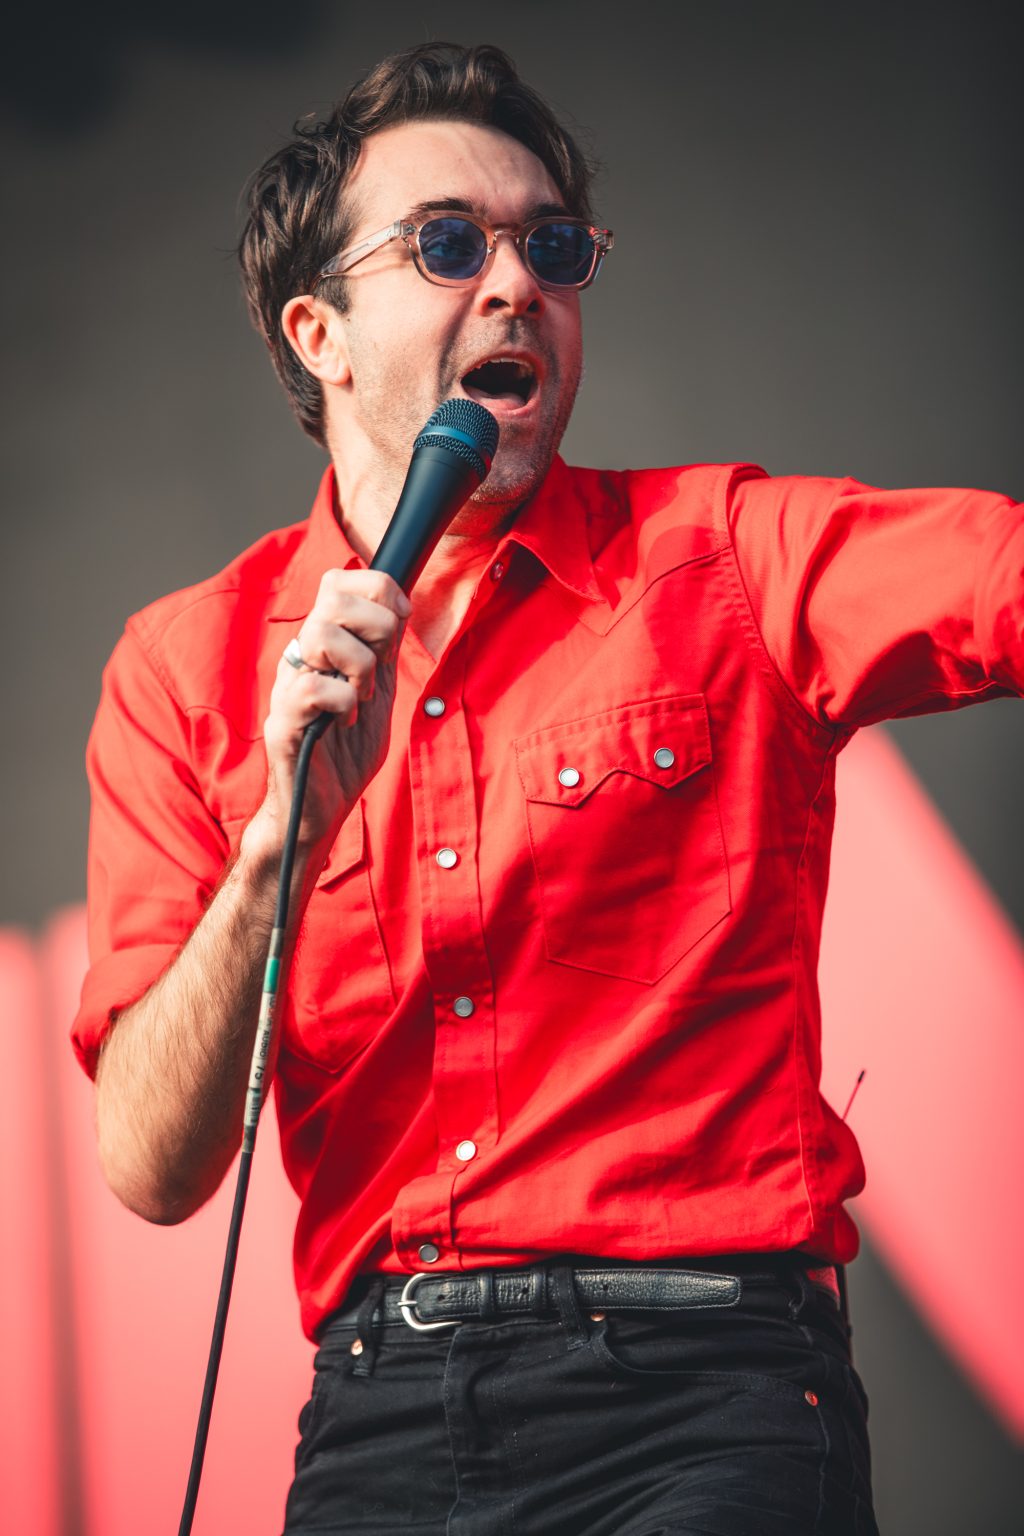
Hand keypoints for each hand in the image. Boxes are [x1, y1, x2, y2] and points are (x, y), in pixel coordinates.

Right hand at [248, 569, 410, 865]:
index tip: (400, 621)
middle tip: (380, 668)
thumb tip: (400, 604)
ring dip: (360, 666)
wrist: (322, 807)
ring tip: (362, 697)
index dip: (377, 589)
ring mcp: (288, 685)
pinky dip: (344, 703)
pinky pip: (314, 687)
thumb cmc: (346, 752)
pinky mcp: (282, 719)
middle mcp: (301, 656)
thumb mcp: (378, 690)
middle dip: (376, 627)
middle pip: (331, 596)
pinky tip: (345, 723)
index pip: (338, 580)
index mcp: (323, 644)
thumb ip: (384, 649)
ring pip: (321, 634)